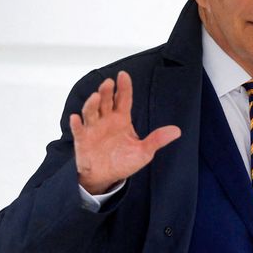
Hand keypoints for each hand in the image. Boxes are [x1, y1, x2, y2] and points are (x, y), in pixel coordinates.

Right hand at [70, 71, 180, 194]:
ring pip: (91, 112)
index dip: (123, 87)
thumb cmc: (123, 161)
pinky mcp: (83, 140)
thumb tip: (177, 131)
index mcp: (121, 119)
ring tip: (95, 97)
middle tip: (108, 83)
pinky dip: (76, 124)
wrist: (106, 177)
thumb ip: (157, 140)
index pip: (123, 99)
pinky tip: (75, 118)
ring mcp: (93, 129)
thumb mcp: (144, 152)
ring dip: (91, 104)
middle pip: (105, 102)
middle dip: (106, 92)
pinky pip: (78, 130)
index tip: (123, 75)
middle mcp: (106, 120)